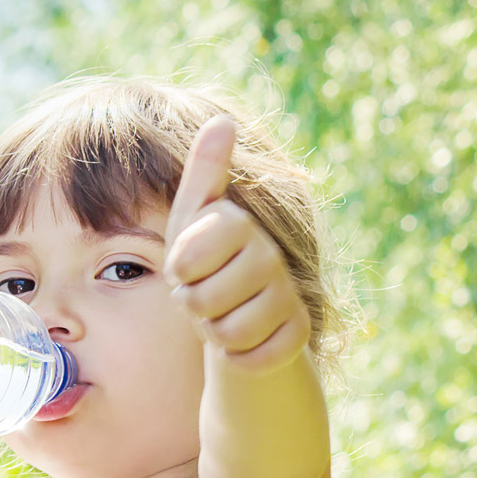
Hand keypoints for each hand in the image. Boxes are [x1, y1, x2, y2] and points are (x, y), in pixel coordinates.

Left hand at [164, 116, 310, 373]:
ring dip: (215, 333)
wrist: (240, 318)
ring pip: (228, 332)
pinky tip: (245, 341)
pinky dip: (240, 357)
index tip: (185, 266)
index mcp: (238, 223)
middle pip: (202, 299)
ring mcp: (287, 295)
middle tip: (203, 295)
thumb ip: (203, 173)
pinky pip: (254, 357)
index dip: (179, 270)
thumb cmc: (204, 263)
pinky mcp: (296, 333)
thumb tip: (222, 120)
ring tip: (223, 315)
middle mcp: (269, 254)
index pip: (187, 256)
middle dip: (193, 306)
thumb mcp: (191, 220)